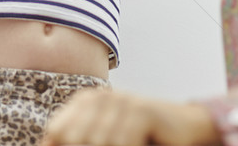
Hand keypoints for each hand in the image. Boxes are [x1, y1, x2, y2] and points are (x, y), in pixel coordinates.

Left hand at [42, 88, 220, 145]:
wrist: (182, 127)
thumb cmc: (139, 137)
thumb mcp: (102, 139)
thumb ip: (74, 140)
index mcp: (84, 101)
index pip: (56, 132)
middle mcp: (98, 97)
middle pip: (74, 139)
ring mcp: (119, 101)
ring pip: (98, 143)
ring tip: (127, 145)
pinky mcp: (140, 110)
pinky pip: (121, 143)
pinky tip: (140, 144)